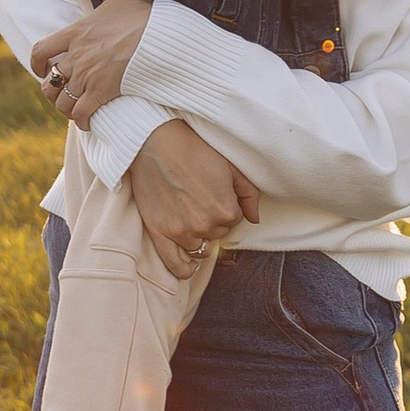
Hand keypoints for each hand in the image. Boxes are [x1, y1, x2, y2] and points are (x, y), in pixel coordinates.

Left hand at [29, 0, 151, 125]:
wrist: (164, 37)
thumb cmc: (144, 12)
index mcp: (75, 32)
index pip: (41, 50)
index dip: (36, 63)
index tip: (42, 70)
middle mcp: (77, 56)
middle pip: (51, 81)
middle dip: (52, 89)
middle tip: (60, 92)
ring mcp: (88, 75)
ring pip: (63, 100)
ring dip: (65, 106)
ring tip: (73, 108)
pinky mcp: (102, 92)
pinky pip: (80, 113)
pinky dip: (81, 120)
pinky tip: (87, 121)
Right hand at [129, 122, 262, 278]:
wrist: (154, 141)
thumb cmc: (193, 149)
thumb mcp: (230, 166)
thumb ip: (248, 195)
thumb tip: (255, 219)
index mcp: (226, 210)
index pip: (235, 220)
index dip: (227, 206)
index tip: (215, 192)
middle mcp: (205, 225)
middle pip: (218, 234)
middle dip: (214, 221)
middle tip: (200, 199)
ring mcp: (181, 231)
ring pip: (200, 247)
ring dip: (200, 236)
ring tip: (192, 216)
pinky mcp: (159, 232)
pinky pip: (174, 263)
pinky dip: (184, 269)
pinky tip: (190, 267)